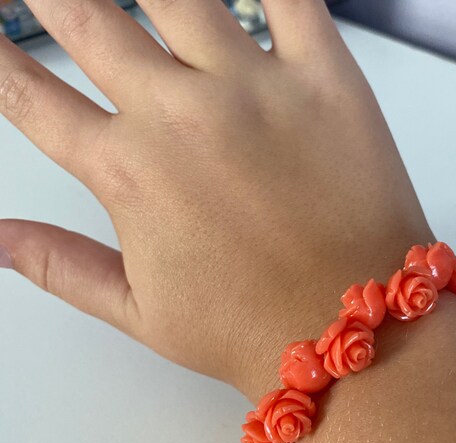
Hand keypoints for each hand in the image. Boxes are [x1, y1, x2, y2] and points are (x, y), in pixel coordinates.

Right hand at [0, 0, 431, 396]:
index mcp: (129, 174)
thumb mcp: (142, 312)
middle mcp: (180, 115)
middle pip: (87, 17)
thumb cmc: (249, 330)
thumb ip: (62, 266)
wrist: (352, 330)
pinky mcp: (326, 78)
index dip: (0, 61)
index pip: (32, 97)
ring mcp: (255, 88)